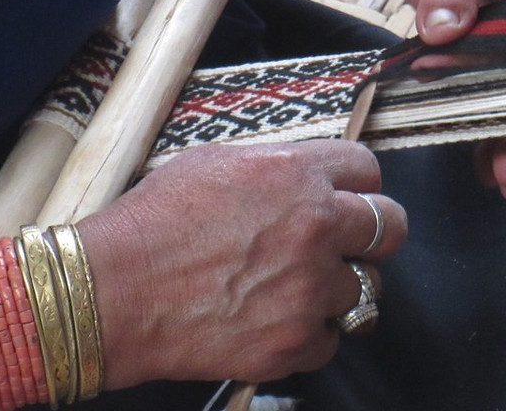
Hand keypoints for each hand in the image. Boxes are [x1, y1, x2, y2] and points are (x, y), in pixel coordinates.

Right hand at [77, 139, 406, 387]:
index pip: (368, 171)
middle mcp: (316, 227)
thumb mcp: (215, 163)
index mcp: (298, 174)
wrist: (113, 292)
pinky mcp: (295, 342)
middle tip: (347, 246)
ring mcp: (310, 288)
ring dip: (337, 290)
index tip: (349, 198)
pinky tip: (274, 323)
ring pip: (365, 290)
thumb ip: (276, 168)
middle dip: (372, 235)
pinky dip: (309, 335)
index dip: (359, 185)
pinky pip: (331, 340)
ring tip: (296, 290)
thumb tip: (304, 175)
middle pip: (391, 228)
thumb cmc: (153, 222)